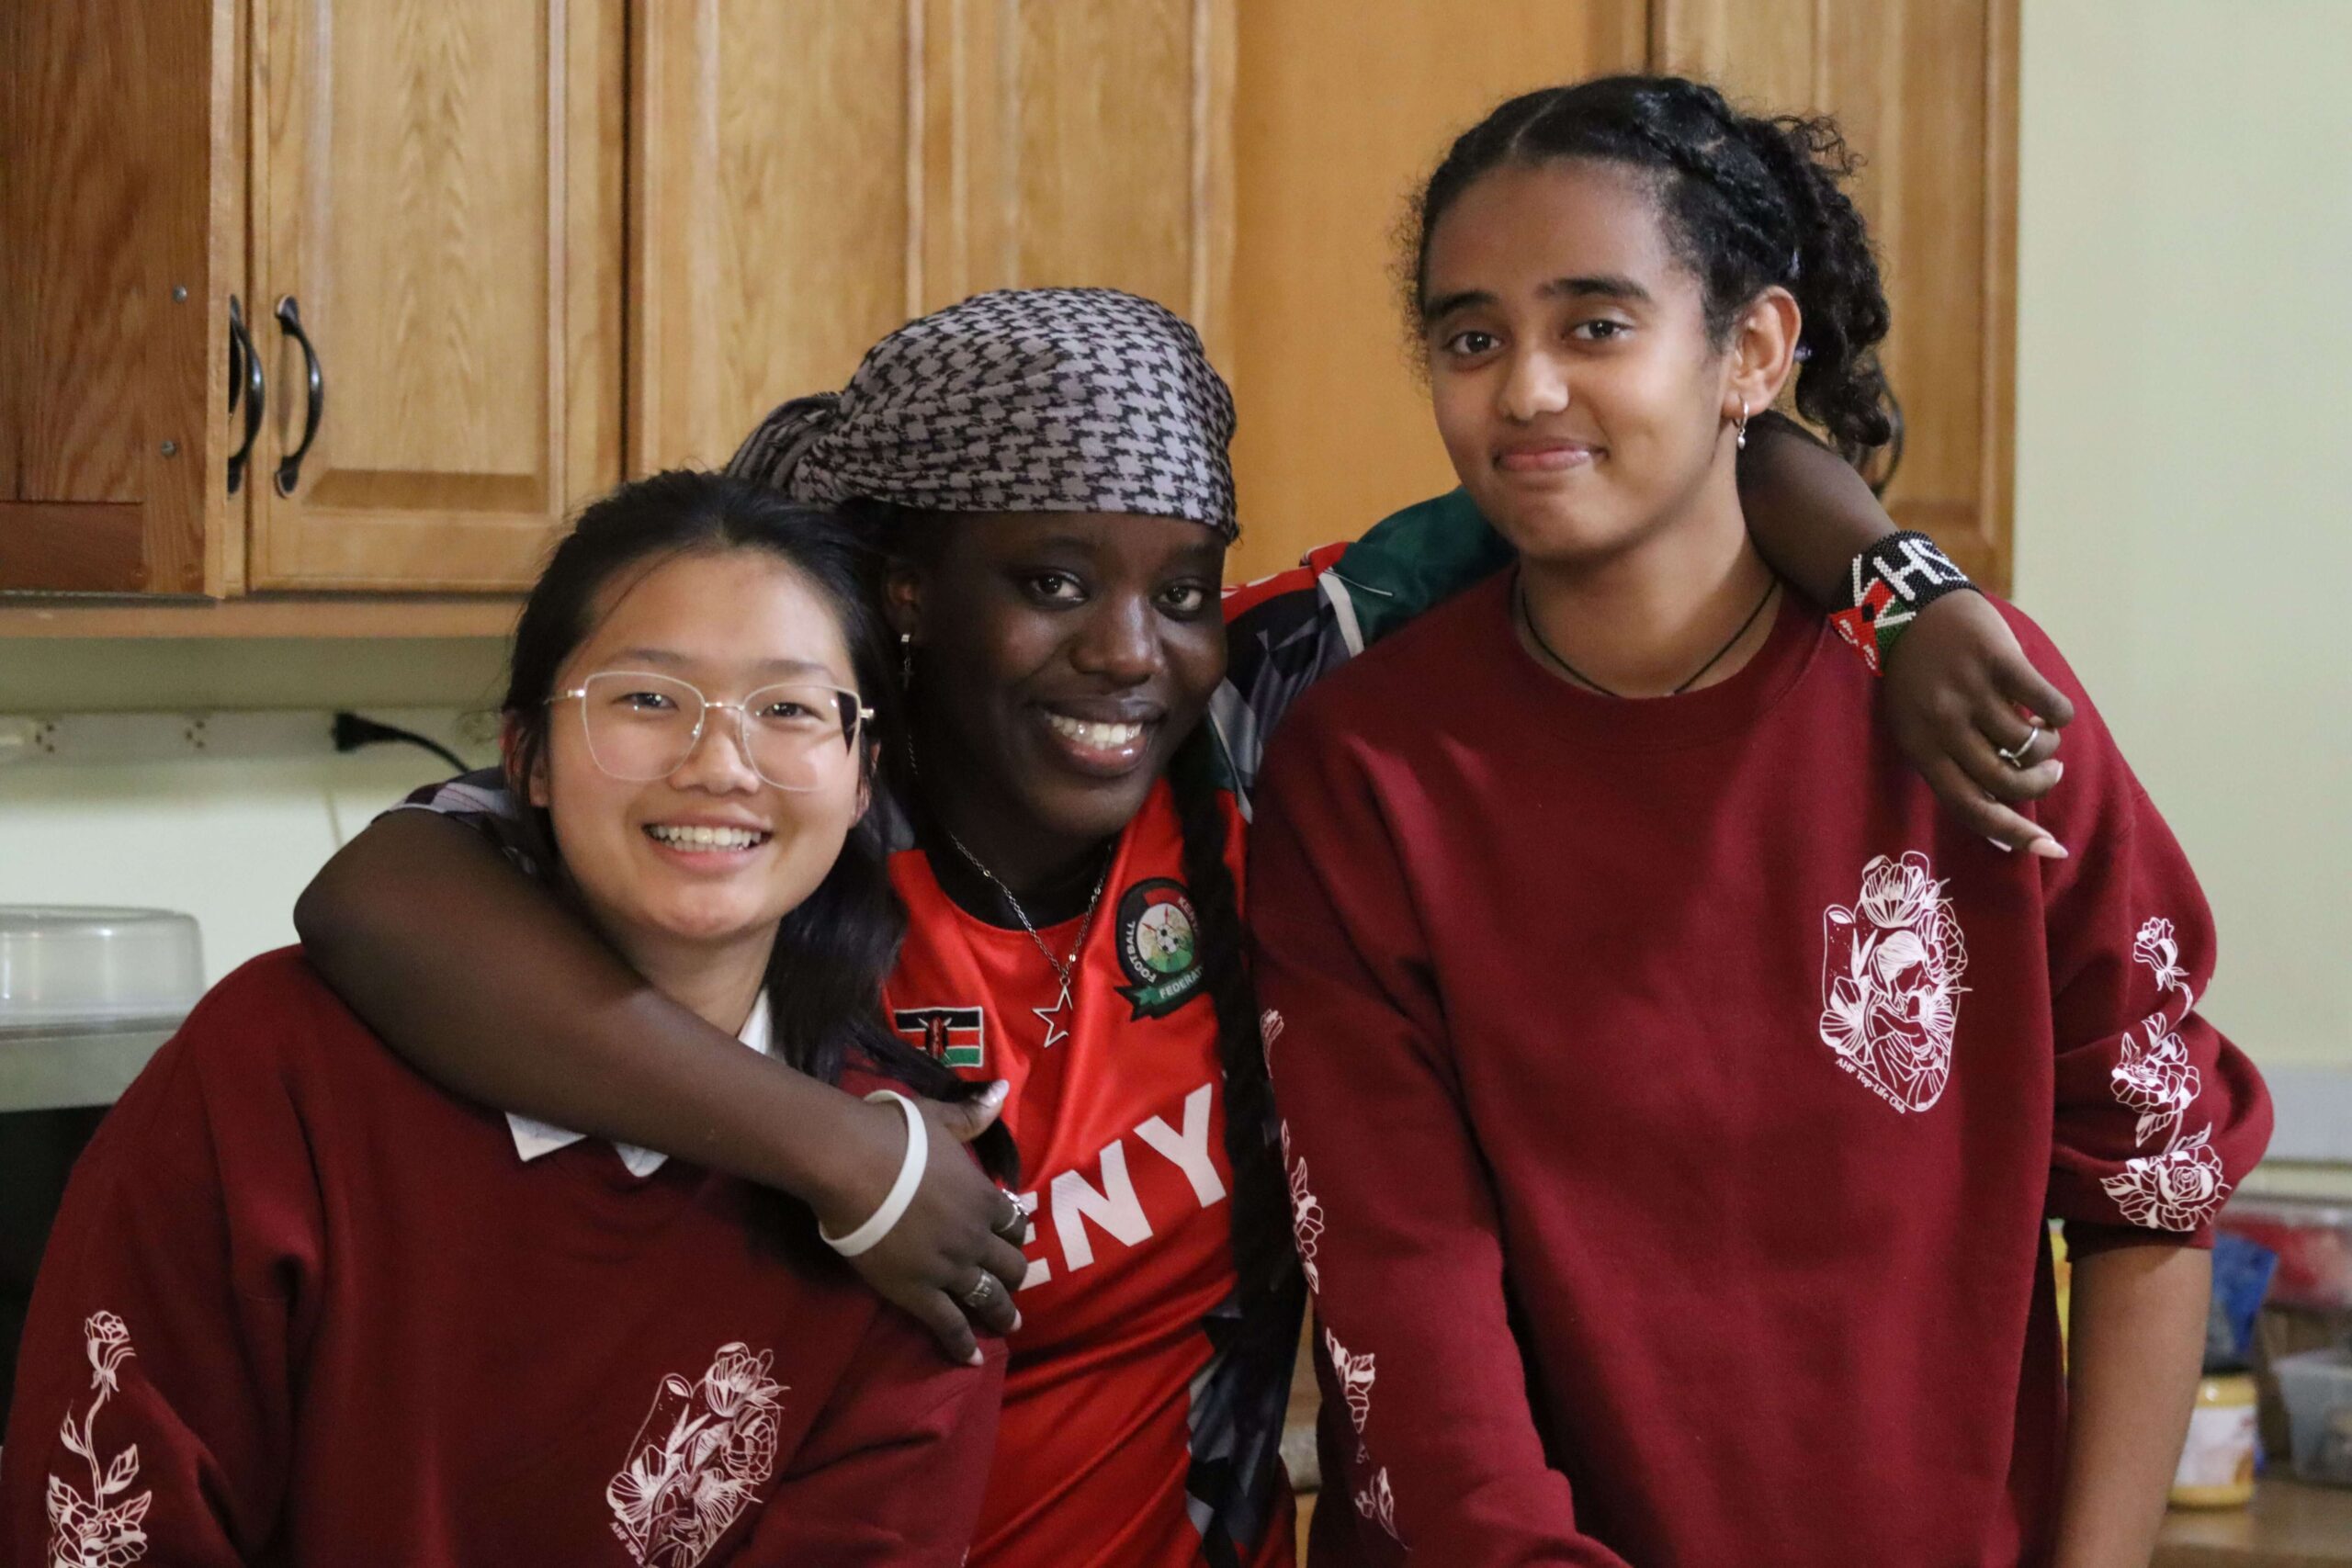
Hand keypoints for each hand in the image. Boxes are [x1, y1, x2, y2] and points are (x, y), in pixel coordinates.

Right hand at [815, 1085, 1032, 1364]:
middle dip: (1014, 1275)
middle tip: (1015, 1285)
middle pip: (1009, 1265)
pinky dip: (962, 1344)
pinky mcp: (918, 1293)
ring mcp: (950, 1269)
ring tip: (1010, 1326)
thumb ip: (973, 1116)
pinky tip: (972, 1359)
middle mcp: (975, 1237)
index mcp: (983, 1197)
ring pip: (988, 1298)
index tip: (1014, 1240)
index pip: (1013, 1222)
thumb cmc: (897, 1137)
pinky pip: (949, 1324)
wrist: (854, 1166)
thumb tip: (1000, 1090)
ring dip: (1002, 1313)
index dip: (1015, 1232)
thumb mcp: (941, 1119)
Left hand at [1884, 591, 2076, 856]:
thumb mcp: (1916, 727)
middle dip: (2038, 785)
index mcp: (1919, 749)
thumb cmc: (1917, 678)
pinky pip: (2048, 704)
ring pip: (2030, 745)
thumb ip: (1951, 769)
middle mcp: (1942, 725)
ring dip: (2048, 748)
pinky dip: (2058, 715)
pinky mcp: (1998, 660)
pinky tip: (2049, 710)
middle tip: (2049, 772)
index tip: (2050, 849)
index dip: (2012, 834)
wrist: (1907, 606)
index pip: (1969, 807)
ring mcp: (1970, 691)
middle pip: (2007, 781)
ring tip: (2044, 734)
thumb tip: (2000, 830)